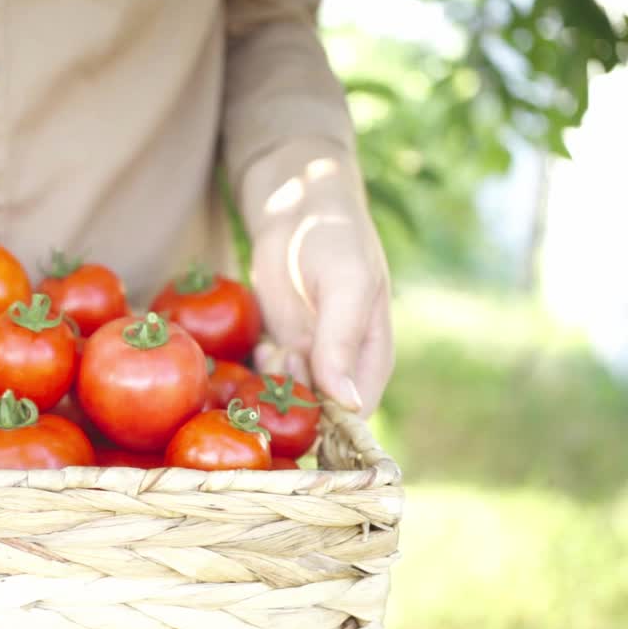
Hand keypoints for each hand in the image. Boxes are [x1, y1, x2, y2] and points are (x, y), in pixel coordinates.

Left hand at [241, 141, 393, 416]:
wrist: (294, 207)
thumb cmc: (333, 239)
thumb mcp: (345, 286)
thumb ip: (342, 343)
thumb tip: (347, 404)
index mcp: (371, 359)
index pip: (355, 416)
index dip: (329, 422)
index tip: (302, 398)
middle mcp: (340, 367)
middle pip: (316, 416)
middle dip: (295, 400)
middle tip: (287, 358)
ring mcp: (307, 359)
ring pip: (286, 400)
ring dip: (274, 384)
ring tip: (276, 346)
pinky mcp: (277, 347)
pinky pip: (264, 379)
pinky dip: (258, 370)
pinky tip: (263, 341)